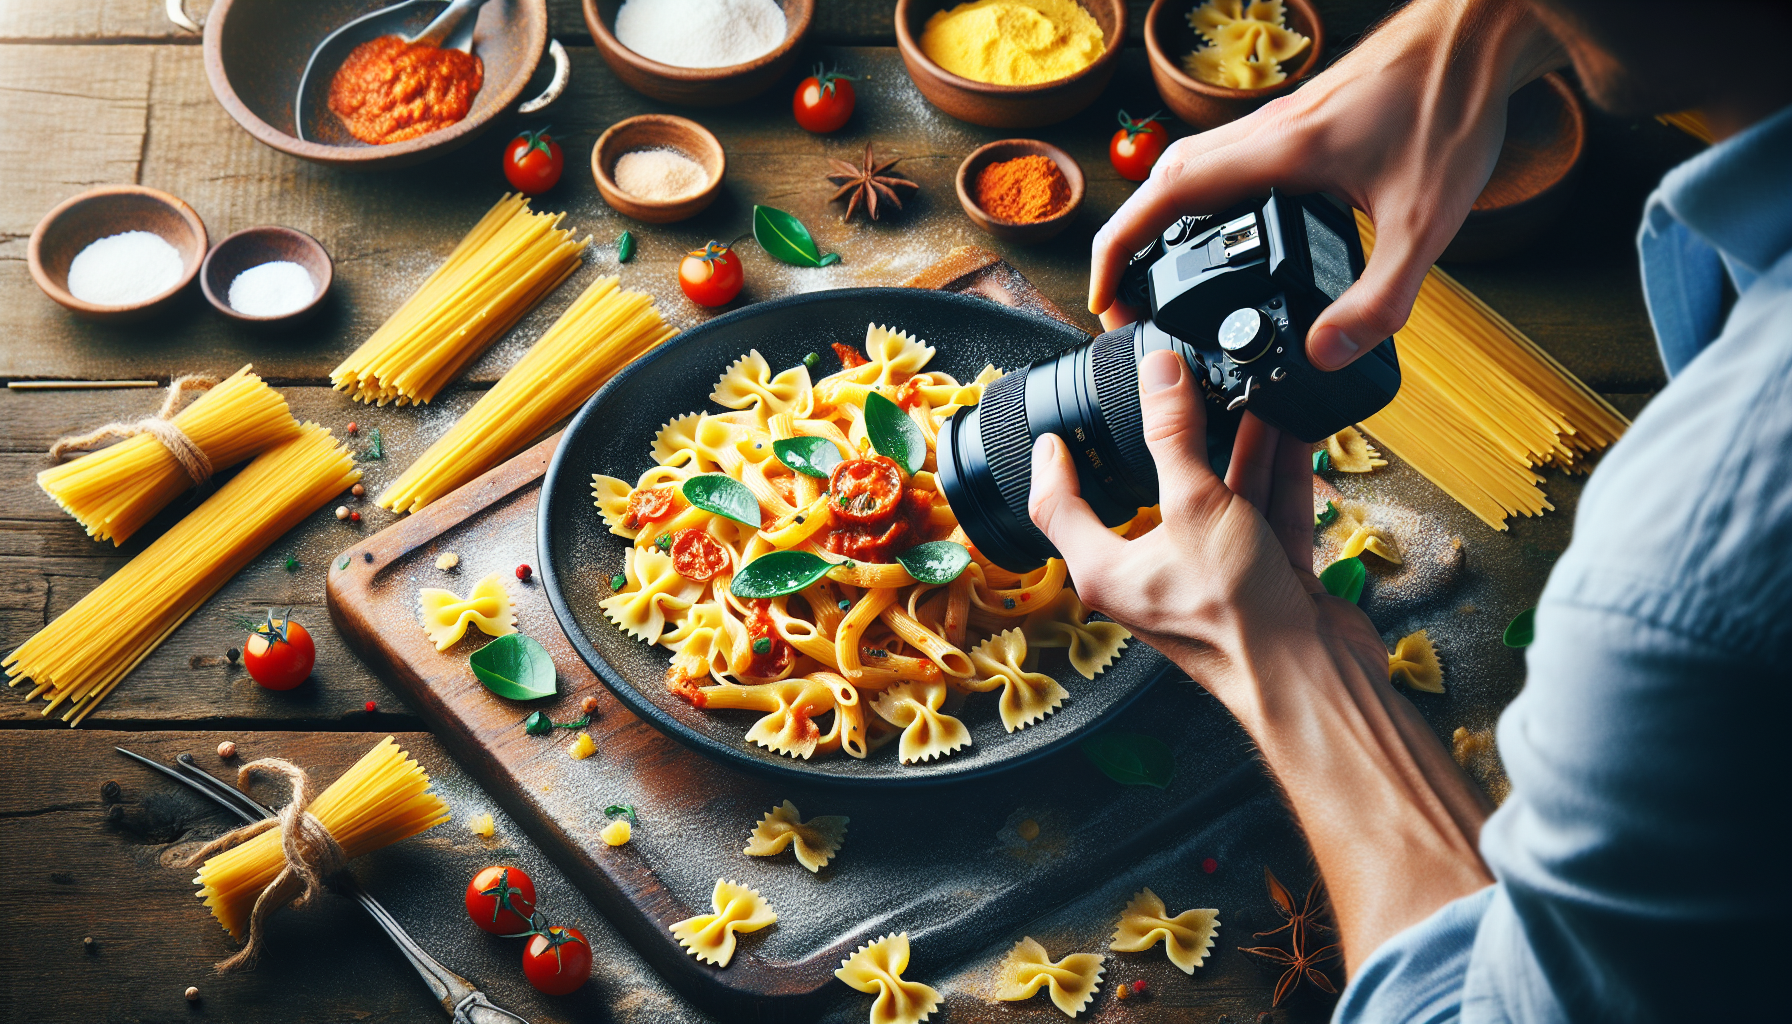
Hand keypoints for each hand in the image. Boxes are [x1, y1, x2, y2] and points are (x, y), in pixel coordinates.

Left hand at [1026, 349, 1380, 709]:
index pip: (1060, 511)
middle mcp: (1154, 576)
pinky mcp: (1261, 578)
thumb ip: (1176, 435)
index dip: (1054, 469)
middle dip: (1173, 437)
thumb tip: (1159, 374)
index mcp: (1108, 571)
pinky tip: (1291, 428)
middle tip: (1174, 388)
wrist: (1312, 681)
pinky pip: (1264, 512)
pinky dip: (1277, 472)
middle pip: (1152, 493)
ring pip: (1219, 497)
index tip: (1055, 434)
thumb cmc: (1235, 621)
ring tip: (1246, 391)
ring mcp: (1210, 576)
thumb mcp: (1196, 507)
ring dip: (1237, 445)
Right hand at [1088, 0, 1564, 369]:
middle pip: (1160, 184)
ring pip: (1188, 167)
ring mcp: (1278, 123)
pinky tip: (1233, 234)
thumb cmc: (1454, 107)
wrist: (1480, 34)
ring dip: (1161, 219)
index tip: (1105, 299)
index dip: (1118, 252)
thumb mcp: (1425, 222)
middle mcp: (1263, 133)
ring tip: (1165, 276)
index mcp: (1276, 153)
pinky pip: (1225, 162)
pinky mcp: (1299, 123)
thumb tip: (1326, 357)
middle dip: (1129, 244)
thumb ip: (1379, 299)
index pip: (1162, 198)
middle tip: (1128, 301)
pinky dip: (1204, 202)